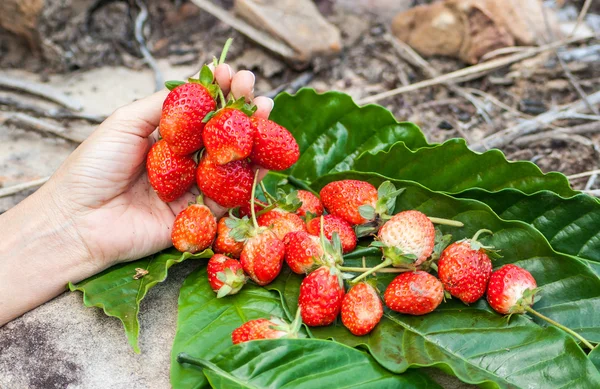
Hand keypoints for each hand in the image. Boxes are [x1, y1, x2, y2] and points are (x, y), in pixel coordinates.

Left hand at [44, 64, 272, 268]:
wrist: (78, 220)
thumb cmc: (94, 168)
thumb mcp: (125, 122)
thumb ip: (163, 105)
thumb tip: (199, 85)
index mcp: (164, 137)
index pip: (199, 110)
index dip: (218, 90)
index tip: (232, 73)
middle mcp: (181, 160)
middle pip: (219, 132)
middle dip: (240, 108)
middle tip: (255, 87)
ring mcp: (191, 186)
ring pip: (229, 161)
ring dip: (251, 137)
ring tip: (266, 111)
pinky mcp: (197, 215)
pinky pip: (229, 197)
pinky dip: (249, 178)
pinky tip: (264, 158)